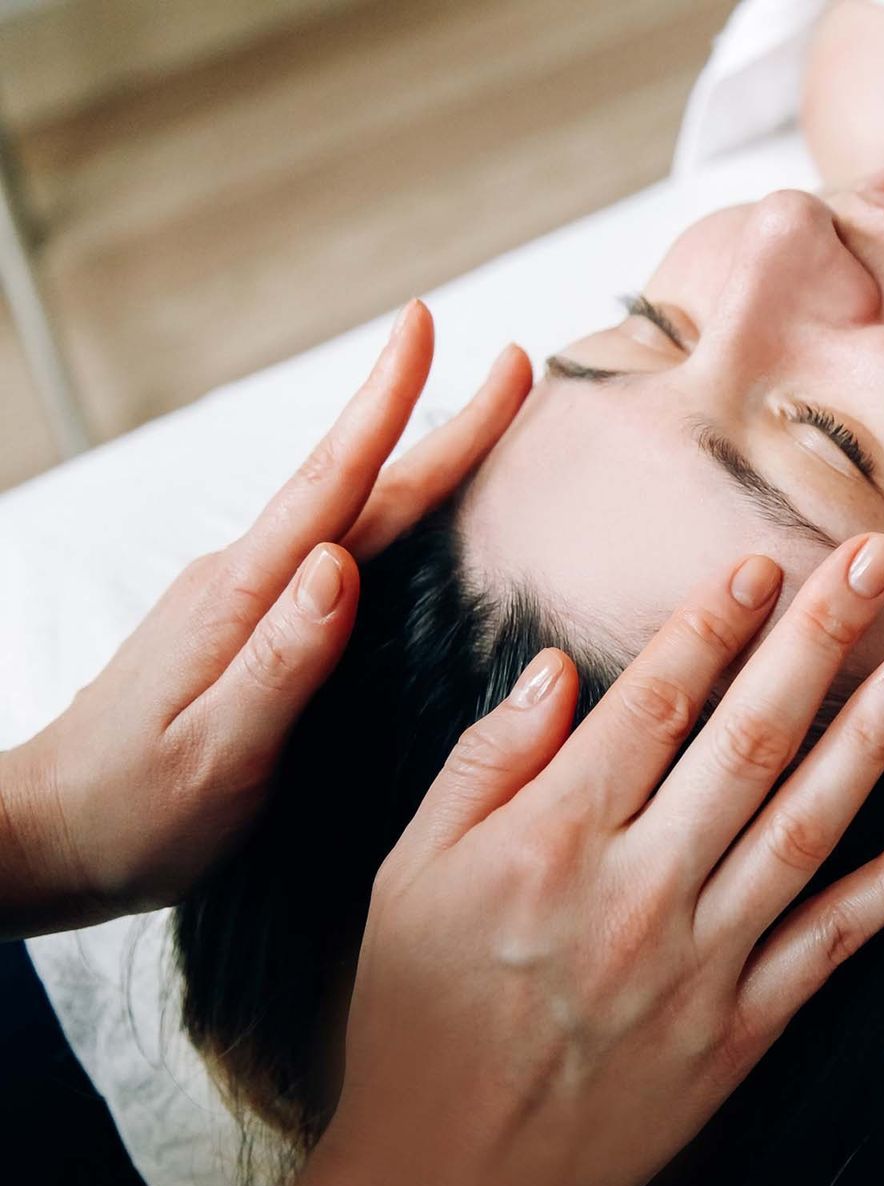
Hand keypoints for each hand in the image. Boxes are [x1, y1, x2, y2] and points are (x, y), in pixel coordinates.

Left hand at [0, 302, 531, 933]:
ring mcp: (242, 596)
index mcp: (244, 598)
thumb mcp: (217, 753)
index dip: (386, 404)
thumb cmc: (135, 812)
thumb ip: (282, 661)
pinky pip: (337, 546)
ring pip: (350, 508)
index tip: (426, 326)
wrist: (48, 834)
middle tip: (508, 362)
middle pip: (358, 482)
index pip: (333, 484)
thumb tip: (337, 565)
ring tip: (482, 420)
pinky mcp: (247, 622)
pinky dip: (387, 507)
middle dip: (435, 416)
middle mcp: (244, 578)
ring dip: (417, 454)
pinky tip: (412, 510)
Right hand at [232, 535, 883, 1185]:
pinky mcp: (742, 1027)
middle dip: (816, 642)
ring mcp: (700, 961)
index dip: (713, 625)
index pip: (650, 706)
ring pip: (804, 826)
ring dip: (873, 739)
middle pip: (745, 743)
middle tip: (875, 560)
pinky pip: (835, 943)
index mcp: (551, 843)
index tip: (763, 563)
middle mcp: (638, 891)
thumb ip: (482, 767)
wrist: (453, 1184)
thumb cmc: (418, 1024)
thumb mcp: (403, 881)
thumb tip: (555, 671)